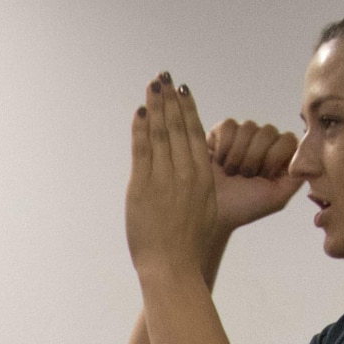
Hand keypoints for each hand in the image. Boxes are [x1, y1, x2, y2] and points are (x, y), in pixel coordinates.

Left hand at [125, 75, 220, 280]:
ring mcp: (164, 178)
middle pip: (178, 126)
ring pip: (161, 132)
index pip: (195, 134)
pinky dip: (142, 127)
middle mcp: (185, 172)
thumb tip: (191, 175)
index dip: (189, 109)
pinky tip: (141, 110)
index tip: (183, 91)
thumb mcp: (203, 210)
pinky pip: (143, 149)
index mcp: (202, 177)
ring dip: (157, 105)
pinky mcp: (143, 186)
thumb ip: (197, 187)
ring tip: (153, 85)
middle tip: (165, 77)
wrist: (173, 266)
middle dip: (171, 99)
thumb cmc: (187, 246)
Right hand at [206, 119, 299, 230]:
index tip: (263, 177)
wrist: (208, 213)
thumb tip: (305, 155)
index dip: (274, 157)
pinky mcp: (219, 133)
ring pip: (248, 127)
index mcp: (279, 155)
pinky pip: (228, 125)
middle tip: (244, 177)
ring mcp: (242, 136)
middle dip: (254, 158)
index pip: (287, 138)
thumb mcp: (278, 197)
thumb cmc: (243, 208)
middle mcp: (263, 143)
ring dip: (237, 155)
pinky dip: (223, 145)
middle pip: (268, 131)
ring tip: (230, 172)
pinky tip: (219, 161)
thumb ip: (297, 176)